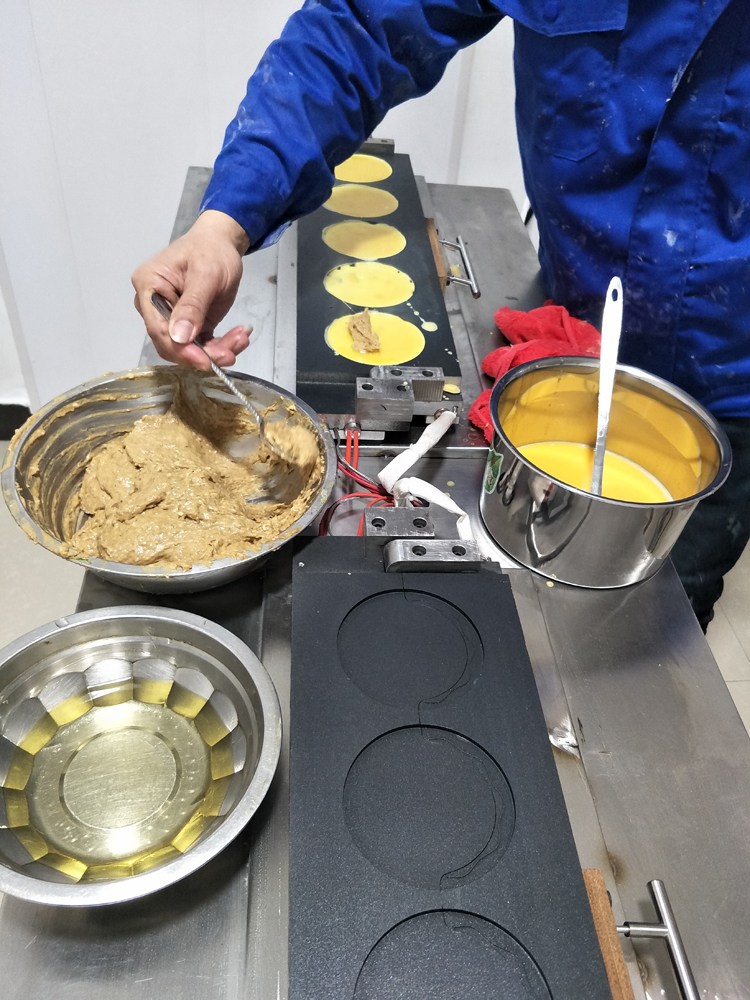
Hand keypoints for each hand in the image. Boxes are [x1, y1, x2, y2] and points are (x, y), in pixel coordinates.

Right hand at [132, 210, 252, 368]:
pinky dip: (221, 346)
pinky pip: (201, 345)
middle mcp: (153, 306)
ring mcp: (171, 317)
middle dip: (203, 353)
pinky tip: (239, 338)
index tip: (205, 361)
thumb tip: (179, 337)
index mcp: (148, 287)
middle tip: (231, 352)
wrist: (222, 244)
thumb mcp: (206, 274)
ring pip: (189, 349)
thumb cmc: (211, 250)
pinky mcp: (189, 326)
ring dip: (217, 350)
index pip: (158, 328)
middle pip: (172, 344)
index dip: (180, 349)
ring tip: (241, 339)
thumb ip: (193, 305)